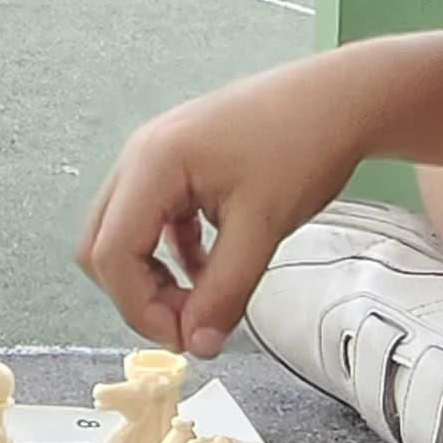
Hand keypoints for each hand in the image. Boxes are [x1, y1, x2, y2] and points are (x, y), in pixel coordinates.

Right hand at [76, 59, 360, 360]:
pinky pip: (154, 220)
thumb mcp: (263, 227)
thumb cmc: (303, 142)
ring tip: (202, 299)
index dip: (139, 307)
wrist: (339, 99)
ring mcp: (157, 157)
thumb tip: (198, 343)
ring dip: (154, 275)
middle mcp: (142, 156)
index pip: (111, 253)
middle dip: (138, 294)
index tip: (183, 336)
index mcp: (153, 164)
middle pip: (103, 246)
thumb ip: (225, 291)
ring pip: (125, 234)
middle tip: (188, 322)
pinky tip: (211, 267)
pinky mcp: (179, 164)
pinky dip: (171, 254)